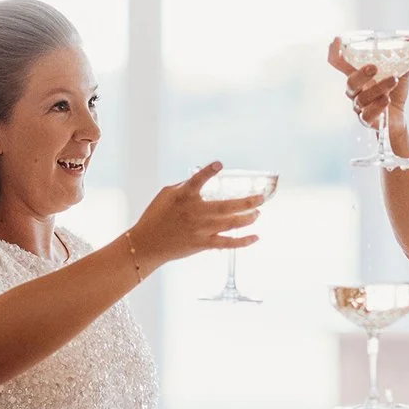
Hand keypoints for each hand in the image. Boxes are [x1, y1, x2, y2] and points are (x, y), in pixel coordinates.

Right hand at [128, 163, 263, 271]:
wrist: (147, 244)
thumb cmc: (156, 216)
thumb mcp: (165, 194)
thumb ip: (185, 186)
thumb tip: (201, 178)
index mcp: (183, 196)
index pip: (197, 180)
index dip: (208, 171)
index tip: (219, 164)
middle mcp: (195, 212)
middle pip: (227, 206)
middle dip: (248, 202)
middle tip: (262, 197)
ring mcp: (200, 229)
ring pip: (231, 224)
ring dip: (248, 218)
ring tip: (258, 213)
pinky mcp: (202, 244)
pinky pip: (227, 243)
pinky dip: (243, 241)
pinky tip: (255, 237)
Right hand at [328, 37, 408, 135]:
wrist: (398, 118)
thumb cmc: (394, 94)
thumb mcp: (400, 75)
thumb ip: (404, 63)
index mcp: (359, 77)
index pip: (340, 64)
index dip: (335, 53)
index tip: (337, 41)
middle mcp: (356, 91)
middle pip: (350, 82)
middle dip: (361, 74)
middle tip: (374, 67)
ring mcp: (359, 107)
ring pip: (362, 98)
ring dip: (378, 88)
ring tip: (393, 80)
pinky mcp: (367, 120)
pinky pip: (367, 115)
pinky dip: (377, 106)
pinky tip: (387, 99)